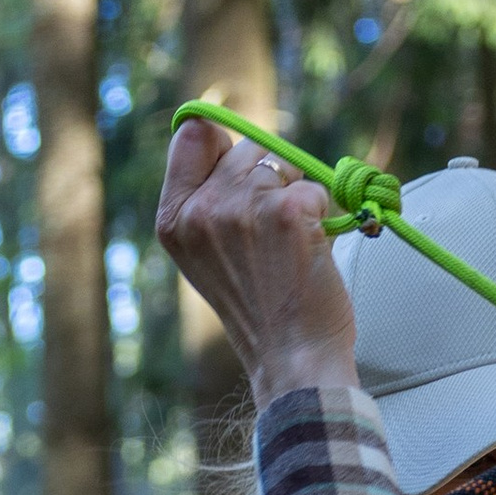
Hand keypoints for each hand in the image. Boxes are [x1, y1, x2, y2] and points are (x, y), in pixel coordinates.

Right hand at [156, 115, 359, 412]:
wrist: (293, 361)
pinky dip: (321, 214)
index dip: (224, 144)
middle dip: (268, 178)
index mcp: (173, 220)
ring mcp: (243, 208)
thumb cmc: (260, 312)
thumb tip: (236, 145)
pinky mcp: (286, 211)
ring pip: (282, 162)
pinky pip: (313, 187)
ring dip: (296, 195)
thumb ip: (210, 202)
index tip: (242, 172)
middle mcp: (202, 210)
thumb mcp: (211, 257)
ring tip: (289, 247)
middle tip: (271, 236)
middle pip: (245, 148)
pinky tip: (309, 252)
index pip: (193, 134)